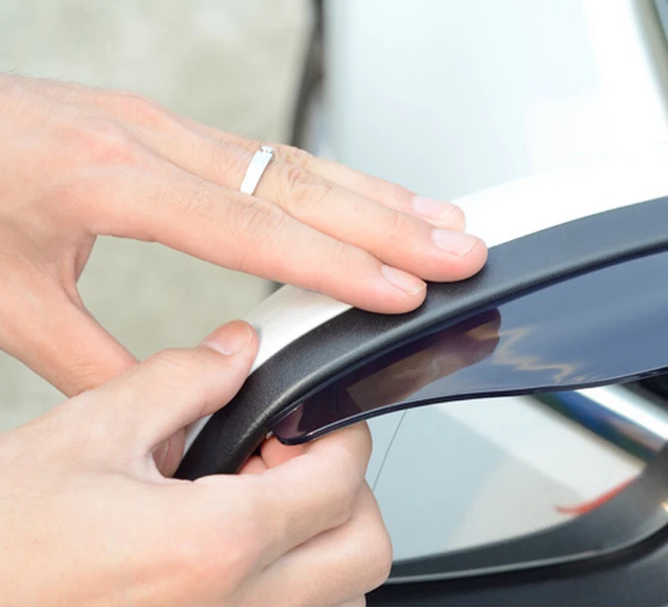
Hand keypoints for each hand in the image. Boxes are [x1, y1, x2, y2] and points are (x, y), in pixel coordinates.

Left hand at [0, 74, 486, 395]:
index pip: (248, 227)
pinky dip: (334, 181)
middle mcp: (147, 139)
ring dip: (375, 194)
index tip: (397, 289)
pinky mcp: (168, 129)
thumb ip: (97, 359)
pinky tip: (372, 200)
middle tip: (458, 249)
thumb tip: (182, 399)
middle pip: (293, 183)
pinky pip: (270, 155)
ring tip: (442, 222)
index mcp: (107, 179)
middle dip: (387, 221)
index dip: (333, 262)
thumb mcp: (9, 300)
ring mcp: (162, 126)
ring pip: (292, 161)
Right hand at [0, 321, 389, 605]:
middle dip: (346, 496)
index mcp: (214, 546)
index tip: (314, 421)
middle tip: (288, 464)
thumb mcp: (87, 436)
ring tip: (254, 508)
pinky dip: (284, 584)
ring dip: (321, 545)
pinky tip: (225, 552)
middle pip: (364, 552)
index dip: (339, 435)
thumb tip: (237, 352)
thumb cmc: (2, 546)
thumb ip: (180, 382)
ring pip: (336, 596)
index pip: (341, 482)